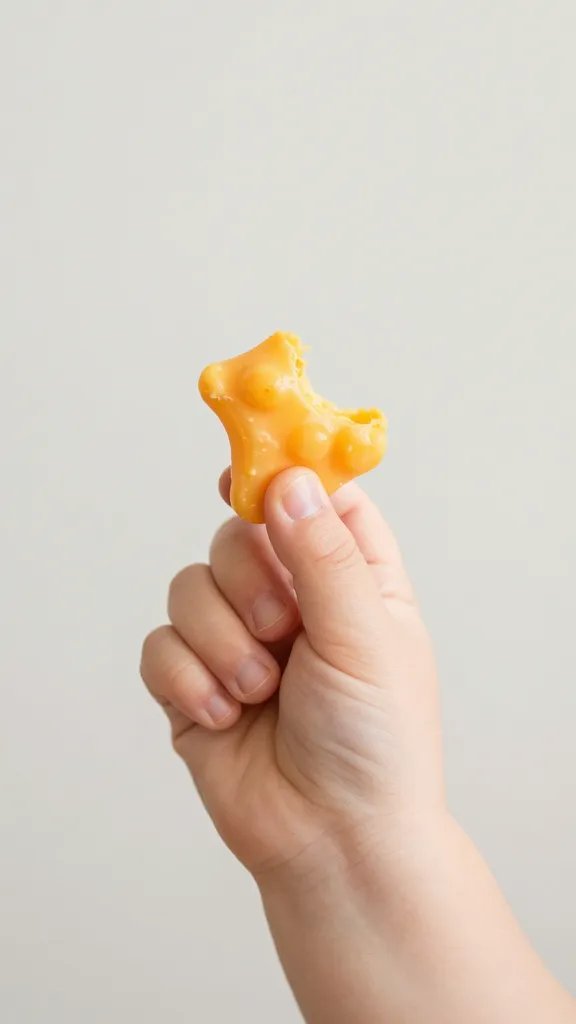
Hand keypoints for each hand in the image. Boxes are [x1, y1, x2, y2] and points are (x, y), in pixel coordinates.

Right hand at [140, 467, 442, 881]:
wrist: (333, 841)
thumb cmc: (376, 742)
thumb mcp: (366, 635)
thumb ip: (323, 554)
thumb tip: (287, 480)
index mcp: (351, 578)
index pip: (315, 499)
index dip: (284, 476)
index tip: (250, 470)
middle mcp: (293, 600)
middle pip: (236, 533)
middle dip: (247, 580)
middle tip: (278, 628)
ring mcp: (238, 639)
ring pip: (189, 585)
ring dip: (220, 641)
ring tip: (258, 692)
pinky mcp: (193, 682)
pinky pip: (160, 645)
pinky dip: (188, 680)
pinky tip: (225, 716)